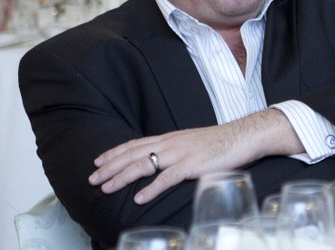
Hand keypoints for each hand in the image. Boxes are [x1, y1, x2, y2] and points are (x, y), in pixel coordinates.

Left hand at [88, 108, 302, 204]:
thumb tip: (159, 163)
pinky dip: (151, 189)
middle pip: (133, 154)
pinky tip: (139, 198)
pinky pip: (167, 178)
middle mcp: (170, 143)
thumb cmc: (218, 143)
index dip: (114, 153)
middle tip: (92, 178)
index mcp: (169, 138)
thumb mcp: (190, 144)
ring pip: (144, 165)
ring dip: (122, 176)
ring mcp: (181, 154)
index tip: (97, 161)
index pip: (135, 144)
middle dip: (110, 166)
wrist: (242, 137)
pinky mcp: (193, 166)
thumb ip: (174, 152)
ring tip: (106, 187)